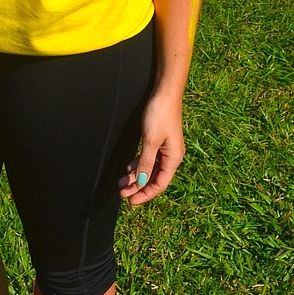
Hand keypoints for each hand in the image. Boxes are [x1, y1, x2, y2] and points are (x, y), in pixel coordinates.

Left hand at [119, 90, 184, 206]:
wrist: (164, 93)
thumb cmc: (160, 114)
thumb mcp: (150, 140)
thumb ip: (145, 162)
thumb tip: (141, 183)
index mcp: (173, 159)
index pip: (159, 184)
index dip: (145, 194)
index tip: (130, 201)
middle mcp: (171, 156)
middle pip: (153, 178)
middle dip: (137, 187)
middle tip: (121, 193)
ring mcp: (165, 149)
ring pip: (149, 169)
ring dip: (135, 177)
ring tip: (120, 183)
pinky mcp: (158, 141)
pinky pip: (148, 159)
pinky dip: (138, 165)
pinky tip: (128, 168)